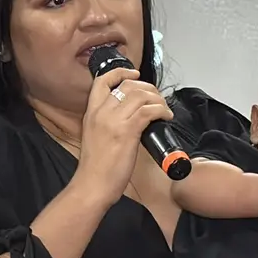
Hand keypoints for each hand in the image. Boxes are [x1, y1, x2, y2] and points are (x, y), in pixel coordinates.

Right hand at [73, 67, 173, 204]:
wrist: (92, 185)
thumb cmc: (96, 167)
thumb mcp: (94, 137)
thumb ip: (107, 122)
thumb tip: (129, 117)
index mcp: (91, 113)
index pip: (102, 81)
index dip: (120, 72)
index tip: (134, 74)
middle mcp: (101, 112)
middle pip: (128, 85)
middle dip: (148, 87)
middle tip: (156, 98)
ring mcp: (113, 121)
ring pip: (141, 95)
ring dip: (158, 99)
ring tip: (163, 109)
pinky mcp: (127, 131)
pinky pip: (149, 111)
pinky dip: (162, 110)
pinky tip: (166, 117)